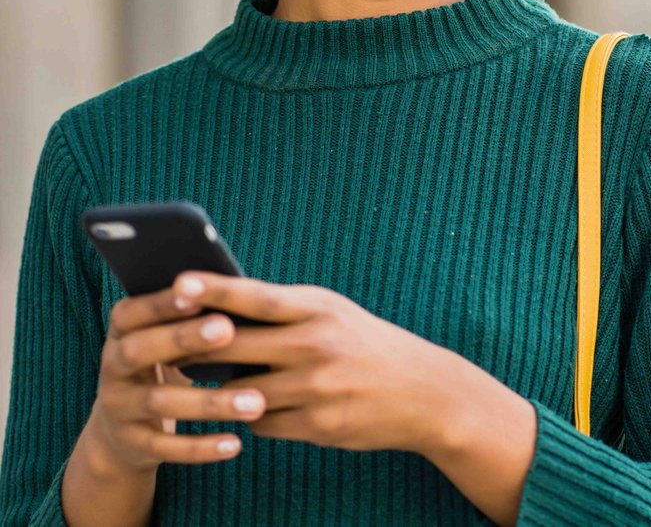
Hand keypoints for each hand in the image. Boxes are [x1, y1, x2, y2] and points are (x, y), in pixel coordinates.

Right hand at [82, 282, 257, 473]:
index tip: (198, 292)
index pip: (133, 312)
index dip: (161, 303)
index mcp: (123, 332)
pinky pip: (164, 447)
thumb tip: (248, 292)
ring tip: (255, 402)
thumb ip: (195, 318)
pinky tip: (234, 443)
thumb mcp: (169, 340)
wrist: (123, 432)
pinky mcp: (132, 444)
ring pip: (159, 403)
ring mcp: (118, 407)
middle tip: (228, 330)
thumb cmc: (166, 365)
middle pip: (139, 350)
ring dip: (208, 402)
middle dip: (182, 338)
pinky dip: (200, 447)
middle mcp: (113, 367)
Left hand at [167, 270, 478, 455]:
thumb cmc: (367, 344)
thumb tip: (215, 309)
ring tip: (227, 381)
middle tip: (166, 346)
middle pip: (233, 346)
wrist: (425, 393)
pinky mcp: (318, 425)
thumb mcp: (333, 313)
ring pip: (239, 392)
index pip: (257, 296)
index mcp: (319, 310)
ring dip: (228, 389)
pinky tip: (272, 406)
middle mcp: (317, 346)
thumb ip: (282, 310)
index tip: (178, 283)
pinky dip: (256, 415)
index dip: (215, 289)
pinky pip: (260, 423)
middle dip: (195, 348)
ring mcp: (317, 388)